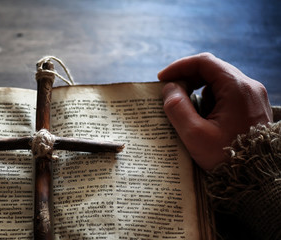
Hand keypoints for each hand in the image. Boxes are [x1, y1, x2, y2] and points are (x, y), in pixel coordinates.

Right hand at [158, 53, 272, 169]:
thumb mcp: (195, 135)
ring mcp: (253, 97)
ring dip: (198, 92)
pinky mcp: (251, 108)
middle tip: (169, 95)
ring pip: (218, 83)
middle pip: (212, 70)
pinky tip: (202, 119)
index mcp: (237, 88)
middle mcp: (249, 87)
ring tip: (186, 112)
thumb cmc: (226, 158)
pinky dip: (209, 101)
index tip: (162, 79)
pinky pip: (226, 95)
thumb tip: (169, 88)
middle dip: (187, 79)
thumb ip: (177, 108)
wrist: (256, 179)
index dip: (179, 67)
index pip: (204, 62)